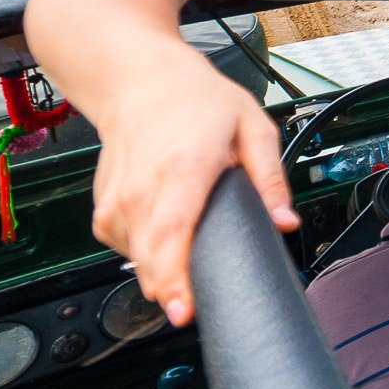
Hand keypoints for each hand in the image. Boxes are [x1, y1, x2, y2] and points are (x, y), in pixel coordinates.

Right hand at [87, 51, 296, 327]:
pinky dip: (144, 252)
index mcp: (181, 170)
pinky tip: (164, 241)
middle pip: (149, 258)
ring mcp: (116, 199)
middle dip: (170, 291)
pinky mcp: (103, 207)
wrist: (141, 79)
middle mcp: (141, 188)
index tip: (183, 309)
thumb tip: (285, 220)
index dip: (174, 278)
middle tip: (193, 308)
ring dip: (159, 272)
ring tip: (185, 270)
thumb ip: (271, 178)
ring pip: (134, 258)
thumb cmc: (196, 100)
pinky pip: (123, 245)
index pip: (171, 235)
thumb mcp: (252, 127)